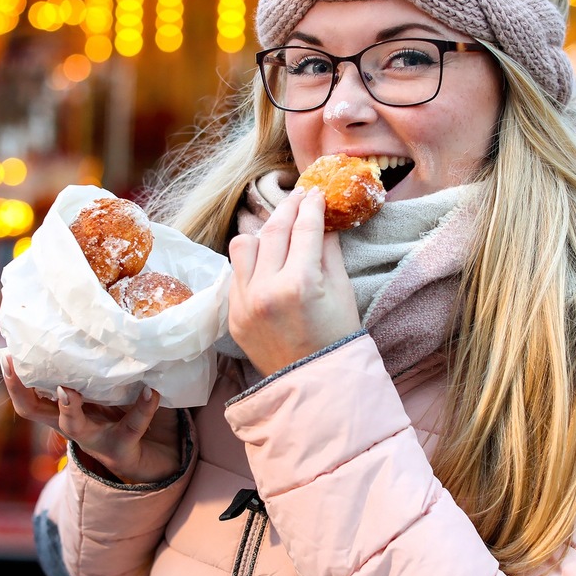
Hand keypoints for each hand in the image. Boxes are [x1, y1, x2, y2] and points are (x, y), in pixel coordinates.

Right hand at [2, 356, 181, 483]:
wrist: (139, 454)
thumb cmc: (111, 413)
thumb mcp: (94, 392)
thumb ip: (83, 370)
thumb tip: (76, 323)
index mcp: (60, 411)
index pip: (27, 399)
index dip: (13, 380)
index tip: (6, 354)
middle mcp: (70, 425)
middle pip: (35, 413)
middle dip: (23, 391)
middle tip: (16, 366)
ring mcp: (93, 437)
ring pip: (73, 426)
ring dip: (68, 408)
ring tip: (68, 389)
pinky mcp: (122, 445)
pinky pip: (132, 426)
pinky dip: (143, 407)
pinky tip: (151, 391)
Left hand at [228, 187, 360, 376]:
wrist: (313, 382)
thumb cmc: (336, 336)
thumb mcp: (342, 290)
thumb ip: (329, 250)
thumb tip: (321, 218)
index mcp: (300, 284)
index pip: (305, 228)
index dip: (312, 206)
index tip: (316, 193)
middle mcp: (267, 290)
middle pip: (274, 230)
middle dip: (289, 207)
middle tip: (299, 197)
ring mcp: (245, 302)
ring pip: (245, 244)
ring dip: (264, 233)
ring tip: (280, 232)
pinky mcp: (233, 313)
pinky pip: (237, 272)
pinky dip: (252, 261)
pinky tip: (267, 260)